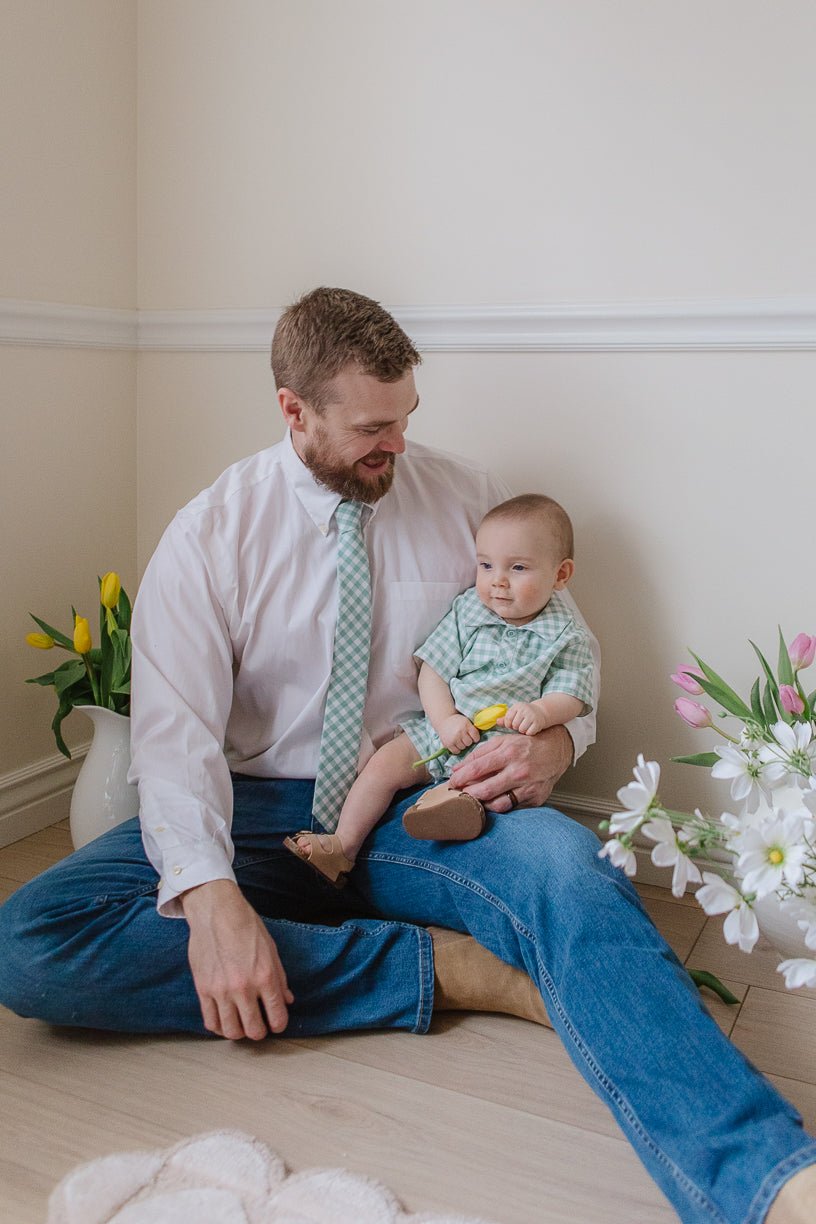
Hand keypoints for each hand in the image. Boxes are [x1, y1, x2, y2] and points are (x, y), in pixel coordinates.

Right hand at [182, 879, 293, 1039]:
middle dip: (259, 1032)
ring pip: (231, 1031)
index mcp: (265, 976)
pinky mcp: (203, 989)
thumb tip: (287, 1000)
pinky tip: (224, 1021)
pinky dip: (219, 1027)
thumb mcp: (271, 949)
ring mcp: (221, 991)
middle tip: (259, 1025)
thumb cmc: (246, 926)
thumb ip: (280, 978)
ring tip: (241, 1024)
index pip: (277, 1017)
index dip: (279, 1025)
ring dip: (239, 1032)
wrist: (217, 912)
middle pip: (253, 1030)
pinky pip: (210, 1022)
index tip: (277, 1023)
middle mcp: (243, 988)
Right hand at [437, 713, 479, 753]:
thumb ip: (473, 729)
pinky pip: (456, 751)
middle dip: (468, 741)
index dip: (475, 738)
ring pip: (463, 748)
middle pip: (469, 743)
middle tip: (464, 737)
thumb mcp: (466, 721)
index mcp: (466, 725)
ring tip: (459, 739)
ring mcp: (453, 738)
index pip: (476, 737)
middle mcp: (460, 732)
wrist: (443, 720)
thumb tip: (483, 739)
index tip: (473, 736)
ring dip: (462, 745)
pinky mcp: (448, 744)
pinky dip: (457, 749)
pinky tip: (455, 743)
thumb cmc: (457, 721)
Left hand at [447, 724, 572, 811]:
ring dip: (482, 805)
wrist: (557, 749)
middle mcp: (519, 771)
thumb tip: (458, 768)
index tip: (452, 782)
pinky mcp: (535, 798)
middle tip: (458, 795)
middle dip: (467, 795)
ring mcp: (529, 787)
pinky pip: (512, 808)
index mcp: (509, 753)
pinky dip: (499, 806)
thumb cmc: (526, 744)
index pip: (477, 769)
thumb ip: (479, 754)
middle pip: (486, 790)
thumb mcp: (502, 741)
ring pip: (499, 805)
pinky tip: (492, 802)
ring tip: (474, 801)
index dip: (460, 778)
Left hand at [499, 702, 548, 735]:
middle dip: (516, 727)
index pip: (508, 718)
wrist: (541, 712)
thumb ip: (505, 718)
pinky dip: (529, 733)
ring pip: (521, 729)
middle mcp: (525, 710)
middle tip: (520, 725)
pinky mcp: (538, 723)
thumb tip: (497, 721)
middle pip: (515, 725)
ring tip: (525, 727)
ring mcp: (532, 716)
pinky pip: (529, 732)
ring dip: (522, 731)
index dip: (508, 724)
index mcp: (517, 706)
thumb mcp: (515, 713)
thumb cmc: (524, 714)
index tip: (511, 725)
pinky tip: (530, 729)